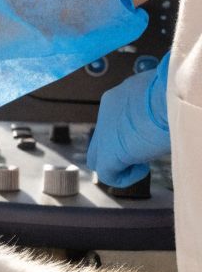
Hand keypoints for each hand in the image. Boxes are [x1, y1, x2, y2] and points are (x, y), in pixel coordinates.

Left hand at [87, 54, 170, 186]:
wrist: (170, 95)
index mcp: (118, 97)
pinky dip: (124, 177)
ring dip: (121, 164)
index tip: (150, 136)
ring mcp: (104, 132)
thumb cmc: (173, 93)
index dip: (131, 134)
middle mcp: (106, 112)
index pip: (115, 122)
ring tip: (145, 160)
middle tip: (145, 152)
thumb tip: (160, 118)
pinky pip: (107, 174)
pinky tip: (144, 169)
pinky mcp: (109, 152)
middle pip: (101, 139)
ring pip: (98, 157)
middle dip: (120, 150)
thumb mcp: (160, 96)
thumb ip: (152, 107)